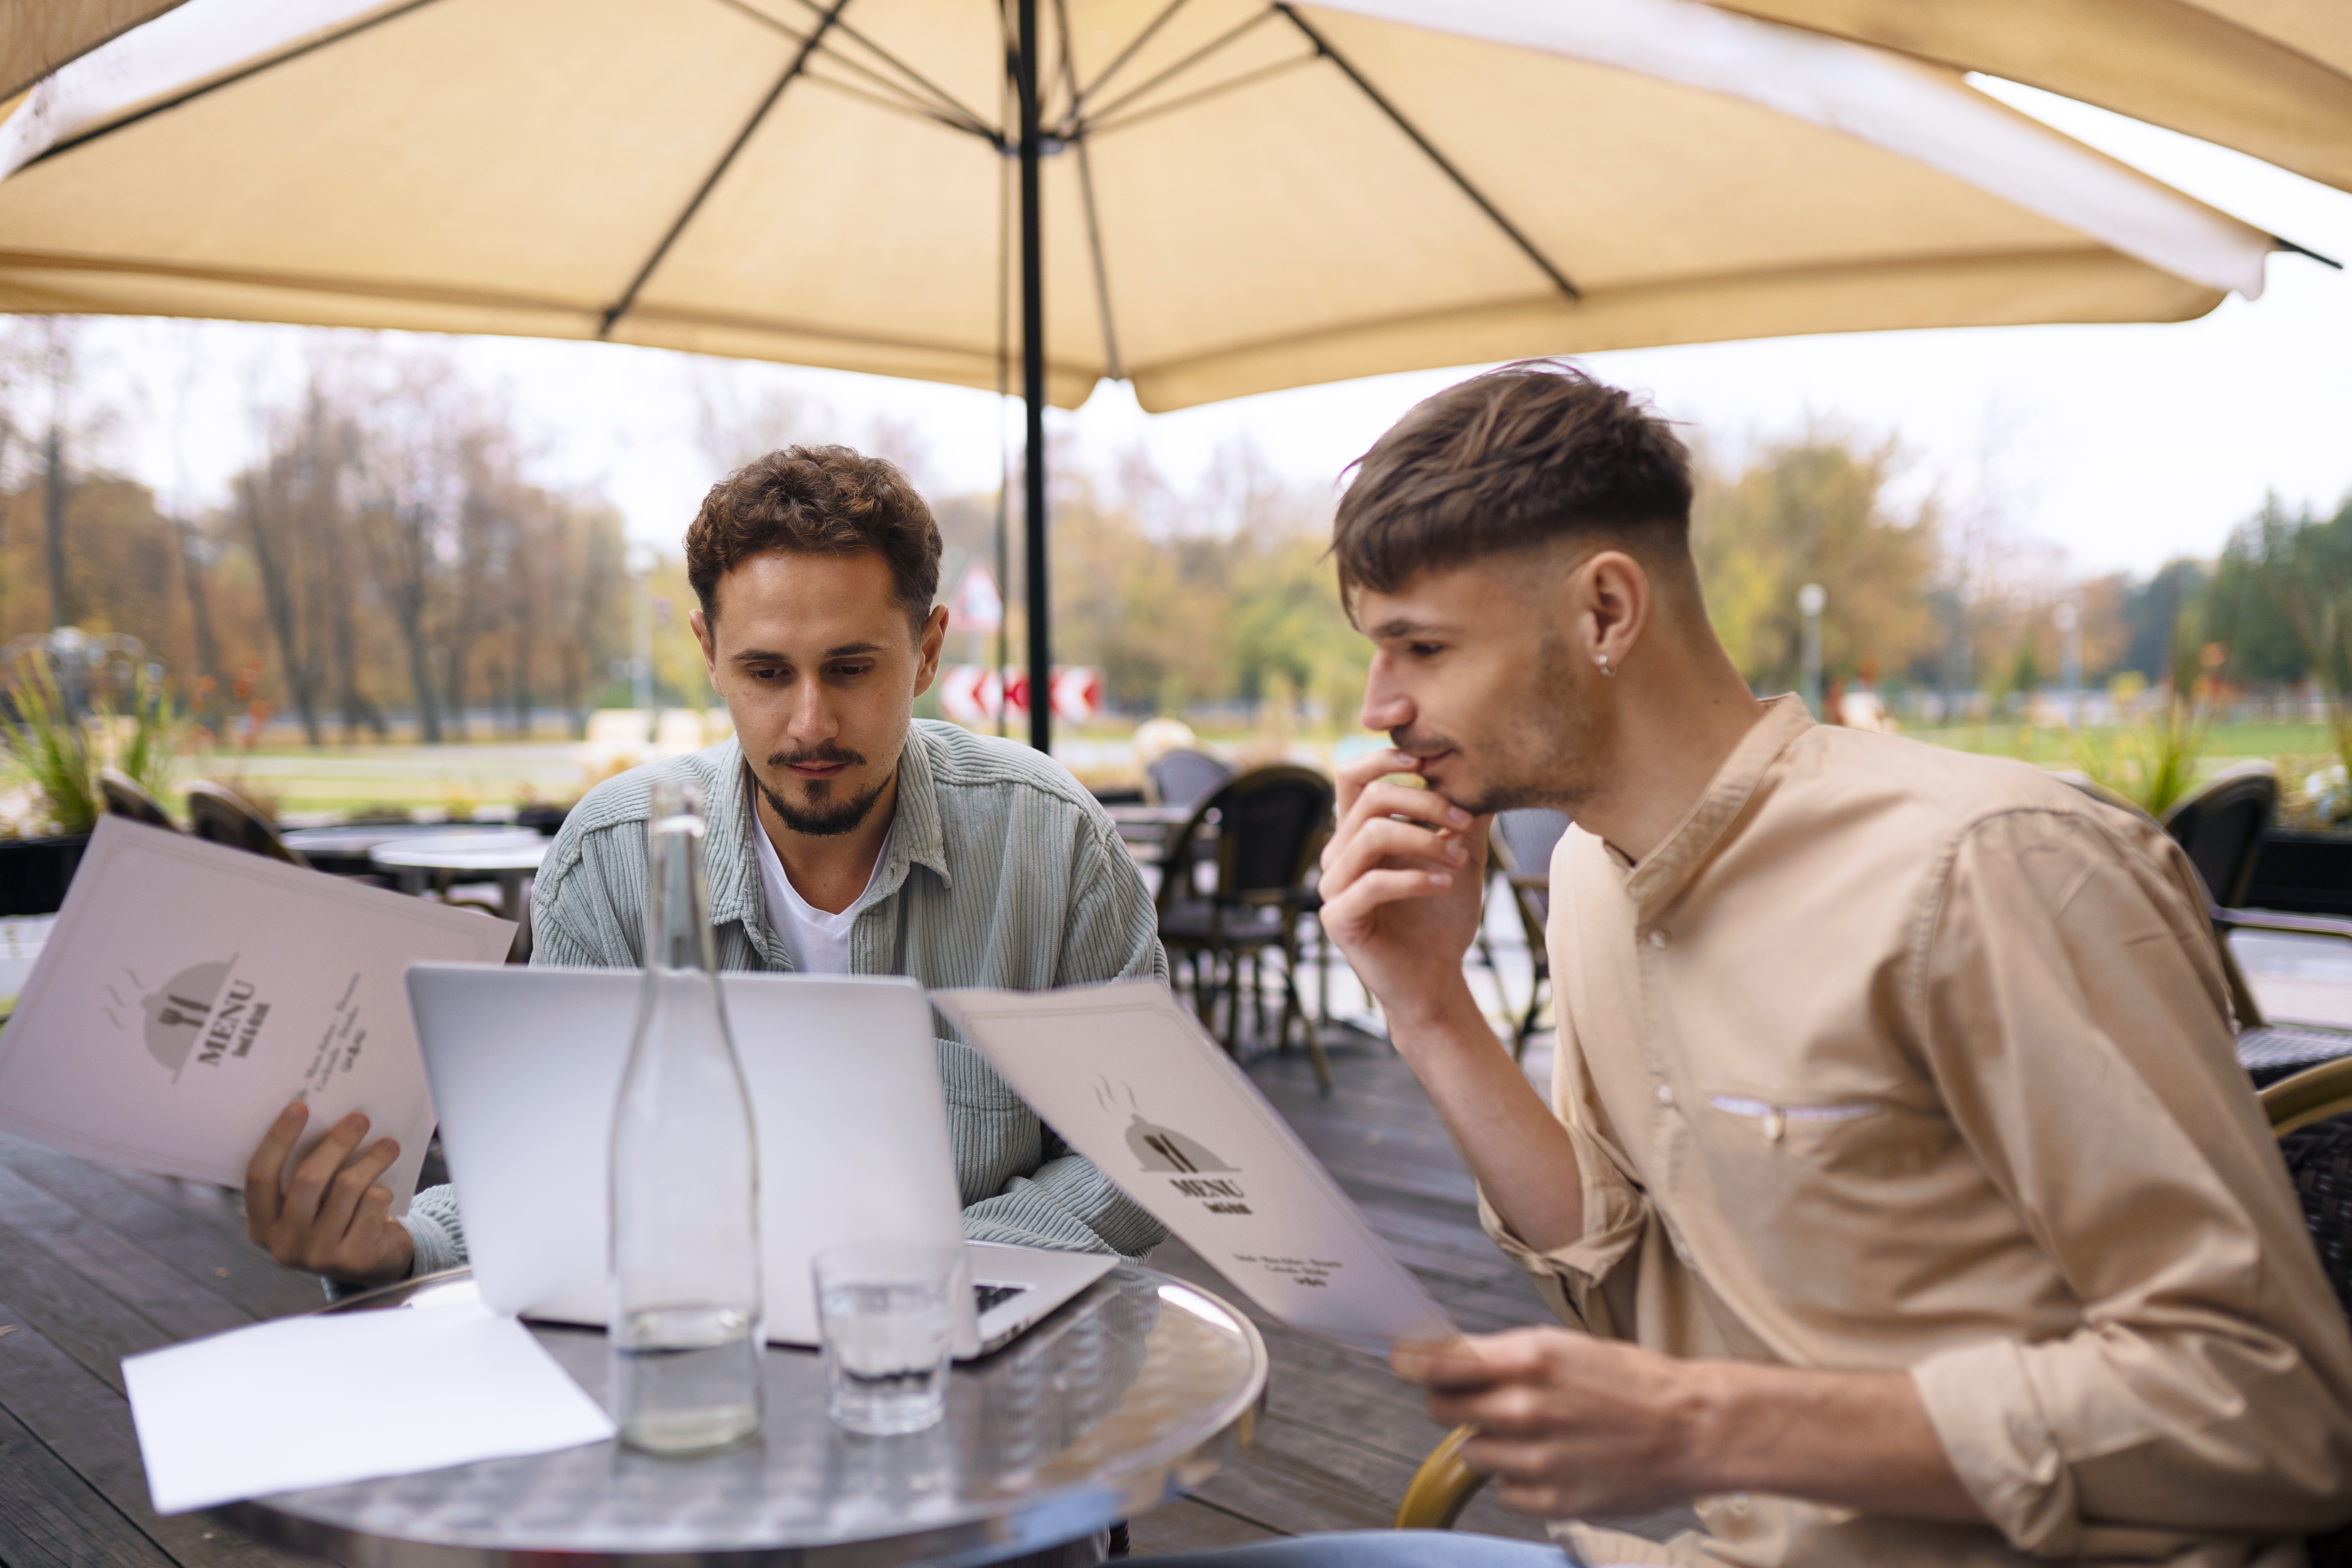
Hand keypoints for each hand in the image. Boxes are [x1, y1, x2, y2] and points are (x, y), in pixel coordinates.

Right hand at [244, 1101, 414, 1286]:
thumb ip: (306, 1175)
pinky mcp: (351, 1260)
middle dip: (337, 1142)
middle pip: (307, 1178)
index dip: (278, 1138)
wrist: (374, 1261)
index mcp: (262, 1226)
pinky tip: (384, 1192)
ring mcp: (316, 1256)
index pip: (260, 1176)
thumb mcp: (312, 1205)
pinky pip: (371, 1206)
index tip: (300, 1106)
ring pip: (346, 1188)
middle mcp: (283, 1245)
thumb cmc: (339, 1219)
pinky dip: (382, 1192)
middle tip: (359, 1118)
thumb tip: (326, 1117)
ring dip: (372, 1160)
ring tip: (389, 1145)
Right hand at [1318, 749, 1489, 1028]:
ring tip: (1460, 858)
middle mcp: (1337, 854)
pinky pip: (1373, 883)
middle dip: (1425, 802)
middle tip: (1465, 822)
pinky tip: (1445, 885)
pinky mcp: (1338, 918)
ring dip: (1425, 840)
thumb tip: (1488, 766)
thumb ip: (1464, 814)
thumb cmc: (1443, 915)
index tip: (1430, 759)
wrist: (1436, 977)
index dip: (1384, 757)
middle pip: (1371, 797)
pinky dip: (1415, 878)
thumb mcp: (1461, 853)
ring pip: (1372, 834)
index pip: (1353, 776)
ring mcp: (1333, 886)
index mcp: (1357, 832)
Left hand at [1394, 1328, 1707, 1518]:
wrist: (1693, 1429)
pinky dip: (1515, 1478)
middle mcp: (1527, 1410)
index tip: (1399, 1359)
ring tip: (1532, 1431)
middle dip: (1452, 1400)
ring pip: (1470, 1452)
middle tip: (1479, 1396)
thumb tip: (1440, 1359)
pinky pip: (1502, 1490)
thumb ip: (1500, 1357)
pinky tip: (1550, 1461)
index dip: (1410, 1361)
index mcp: (1530, 1359)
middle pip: (1442, 1408)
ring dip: (1488, 1440)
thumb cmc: (1630, 1381)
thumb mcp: (1562, 1346)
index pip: (1439, 1364)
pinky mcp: (1552, 1501)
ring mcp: (1539, 1460)